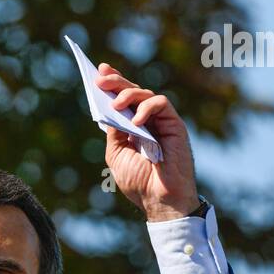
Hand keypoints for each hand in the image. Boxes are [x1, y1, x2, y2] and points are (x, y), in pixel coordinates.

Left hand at [95, 62, 198, 219]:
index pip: (123, 100)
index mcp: (133, 128)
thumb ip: (114, 131)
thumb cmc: (139, 182)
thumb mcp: (117, 154)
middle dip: (116, 82)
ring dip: (128, 94)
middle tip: (101, 79)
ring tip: (115, 104)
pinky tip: (136, 121)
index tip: (99, 72)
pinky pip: (161, 104)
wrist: (160, 201)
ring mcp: (161, 122)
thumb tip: (110, 108)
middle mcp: (148, 121)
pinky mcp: (174, 124)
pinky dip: (146, 107)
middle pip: (133, 92)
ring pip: (146, 94)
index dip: (113, 84)